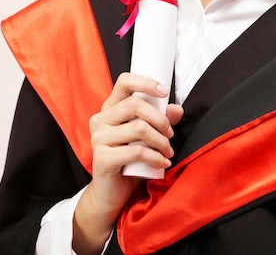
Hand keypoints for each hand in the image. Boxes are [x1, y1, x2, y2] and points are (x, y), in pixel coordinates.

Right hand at [73, 72, 182, 254]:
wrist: (112, 194)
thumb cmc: (129, 160)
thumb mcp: (146, 137)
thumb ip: (160, 120)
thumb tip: (177, 108)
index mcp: (110, 108)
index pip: (124, 81)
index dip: (146, 82)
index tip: (164, 92)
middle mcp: (100, 119)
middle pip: (135, 104)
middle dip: (160, 118)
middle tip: (170, 133)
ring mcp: (98, 138)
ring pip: (139, 128)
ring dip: (161, 140)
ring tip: (168, 151)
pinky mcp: (101, 158)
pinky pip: (136, 151)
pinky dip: (155, 157)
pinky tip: (163, 163)